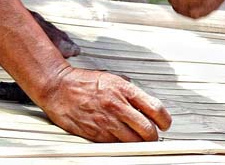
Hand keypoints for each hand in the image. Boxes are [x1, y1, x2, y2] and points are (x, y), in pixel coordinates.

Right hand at [41, 67, 171, 141]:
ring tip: (139, 140)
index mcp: (124, 90)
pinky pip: (116, 144)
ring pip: (133, 141)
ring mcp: (106, 122)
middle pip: (147, 130)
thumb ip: (130, 92)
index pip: (155, 108)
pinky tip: (121, 139)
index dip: (165, 120)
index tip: (165, 124)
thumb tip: (146, 105)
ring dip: (139, 143)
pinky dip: (122, 144)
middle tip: (153, 136)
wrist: (59, 88)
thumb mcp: (112, 79)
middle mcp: (117, 106)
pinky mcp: (96, 134)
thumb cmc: (84, 82)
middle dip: (154, 136)